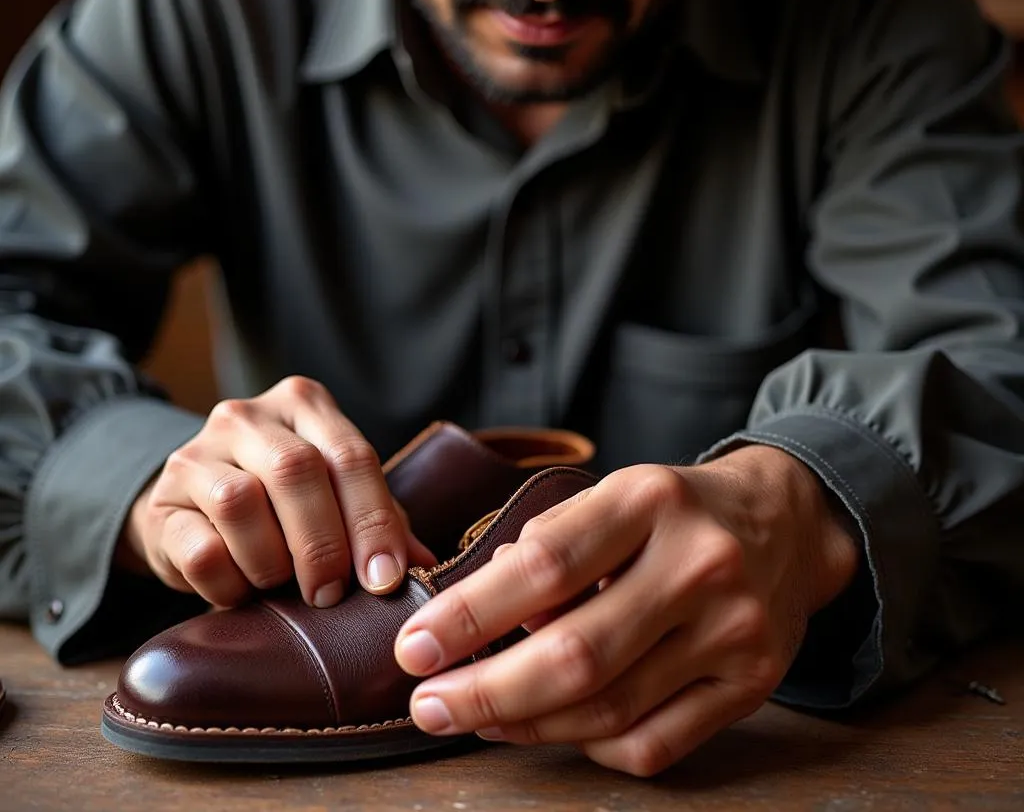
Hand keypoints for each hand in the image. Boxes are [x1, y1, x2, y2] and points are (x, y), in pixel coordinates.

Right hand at [116, 376, 435, 608]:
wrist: (190, 506)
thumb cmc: (281, 505)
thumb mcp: (335, 499)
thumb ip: (381, 522)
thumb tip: (426, 569)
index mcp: (305, 405)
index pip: (351, 455)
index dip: (372, 521)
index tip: (385, 578)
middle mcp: (249, 416)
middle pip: (298, 471)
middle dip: (323, 543)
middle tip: (331, 593)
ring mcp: (198, 452)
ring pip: (241, 503)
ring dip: (271, 561)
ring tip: (281, 586)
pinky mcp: (162, 499)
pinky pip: (200, 548)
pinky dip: (229, 582)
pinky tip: (241, 590)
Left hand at [393, 445, 858, 776]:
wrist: (787, 521)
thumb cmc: (676, 509)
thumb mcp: (616, 494)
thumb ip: (552, 542)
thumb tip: (476, 607)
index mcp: (649, 499)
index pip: (545, 566)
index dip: (469, 614)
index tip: (414, 647)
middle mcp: (698, 562)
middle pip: (575, 653)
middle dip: (485, 691)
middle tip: (428, 706)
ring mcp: (732, 630)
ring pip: (609, 708)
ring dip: (526, 724)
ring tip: (475, 717)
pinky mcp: (752, 685)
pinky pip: (654, 745)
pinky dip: (589, 746)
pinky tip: (552, 728)